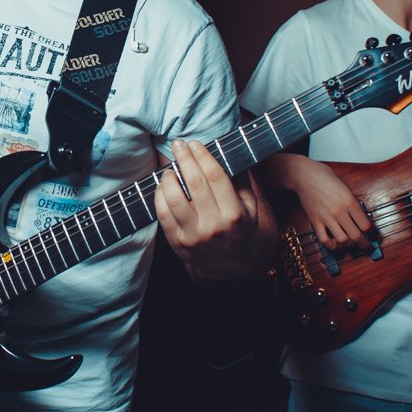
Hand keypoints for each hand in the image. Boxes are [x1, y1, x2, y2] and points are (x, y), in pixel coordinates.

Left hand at [155, 139, 257, 280]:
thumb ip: (242, 180)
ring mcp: (193, 236)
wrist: (232, 267)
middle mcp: (213, 226)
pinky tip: (163, 186)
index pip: (215, 177)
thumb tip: (228, 150)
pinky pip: (162, 214)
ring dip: (169, 178)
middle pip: (194, 184)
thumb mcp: (252, 207)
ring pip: (174, 199)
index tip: (195, 144)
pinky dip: (160, 196)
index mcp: (234, 214)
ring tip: (170, 169)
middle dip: (184, 159)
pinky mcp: (177, 243)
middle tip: (178, 144)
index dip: (203, 156)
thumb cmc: (241, 229)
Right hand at [282, 157, 373, 249]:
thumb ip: (353, 202)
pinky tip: (335, 243)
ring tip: (353, 246)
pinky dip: (331, 245)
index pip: (365, 225)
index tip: (372, 234)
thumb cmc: (324, 176)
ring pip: (342, 240)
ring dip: (349, 246)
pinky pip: (324, 239)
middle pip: (356, 235)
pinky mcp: (315, 221)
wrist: (303, 175)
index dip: (371, 232)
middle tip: (368, 247)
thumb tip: (361, 217)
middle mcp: (339, 211)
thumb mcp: (345, 187)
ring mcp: (326, 217)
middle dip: (365, 244)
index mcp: (349, 201)